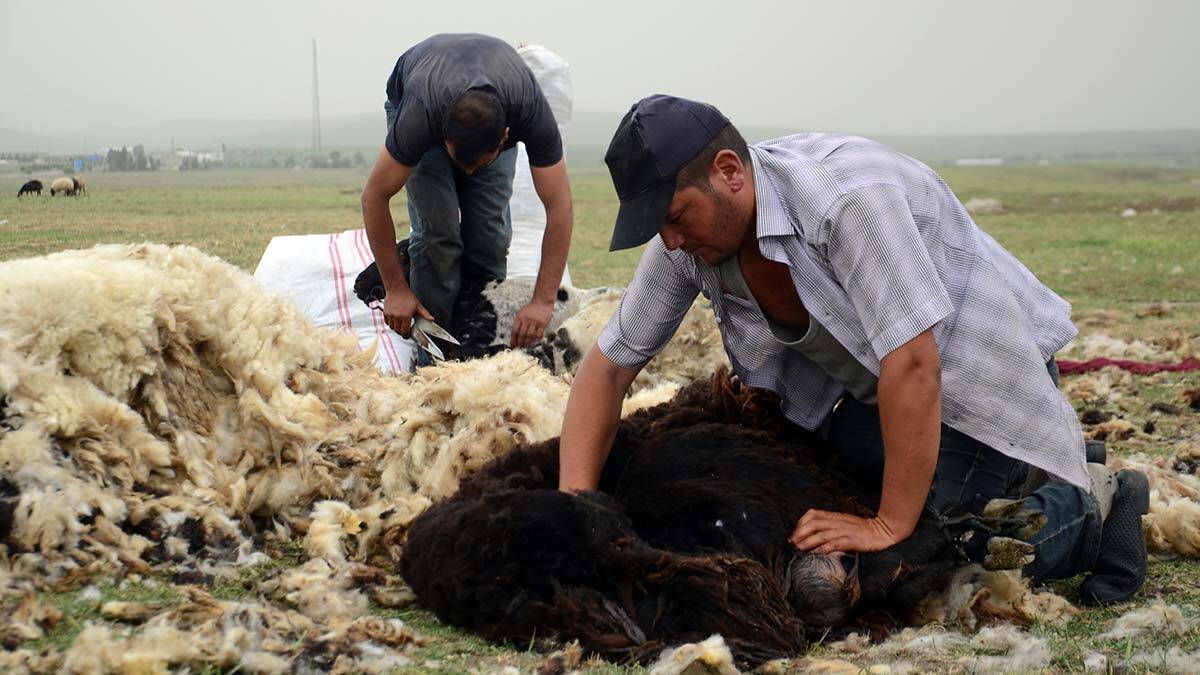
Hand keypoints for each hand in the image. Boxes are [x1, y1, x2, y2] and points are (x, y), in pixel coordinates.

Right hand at [382, 287, 432, 338]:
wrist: (397, 289)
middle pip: (398, 331)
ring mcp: (390, 315)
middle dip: (402, 332)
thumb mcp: (418, 306)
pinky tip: (395, 320)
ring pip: (392, 327)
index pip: (405, 332)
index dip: (407, 335)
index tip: (408, 335)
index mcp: (406, 316)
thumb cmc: (407, 296)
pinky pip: (387, 322)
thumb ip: (425, 314)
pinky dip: (390, 323)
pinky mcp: (385, 313)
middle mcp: (397, 317)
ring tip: (400, 324)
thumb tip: (431, 319)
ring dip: (396, 328)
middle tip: (405, 330)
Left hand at [511, 298, 553, 347]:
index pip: (514, 331)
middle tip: (519, 348)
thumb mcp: (521, 313)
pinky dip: (536, 339)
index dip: (513, 340)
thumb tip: (515, 336)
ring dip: (527, 343)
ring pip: (530, 335)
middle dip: (520, 343)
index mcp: (520, 317)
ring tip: (526, 346)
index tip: (513, 345)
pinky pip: (539, 334)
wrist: (542, 302)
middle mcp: (527, 319)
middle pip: (522, 334)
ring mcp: (535, 322)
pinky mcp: (542, 323)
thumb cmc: (531, 309)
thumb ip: (518, 323)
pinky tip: (535, 341)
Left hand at [789, 509, 903, 553]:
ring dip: (808, 542)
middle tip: (793, 543)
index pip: (812, 514)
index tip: (794, 534)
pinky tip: (816, 553)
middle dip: (800, 533)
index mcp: (835, 516)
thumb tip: (814, 535)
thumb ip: (831, 526)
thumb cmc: (863, 529)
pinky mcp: (852, 540)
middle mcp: (837, 522)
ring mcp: (844, 531)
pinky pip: (835, 544)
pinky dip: (824, 548)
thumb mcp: (844, 523)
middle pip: (813, 523)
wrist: (884, 530)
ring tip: (799, 549)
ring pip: (822, 534)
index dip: (801, 523)